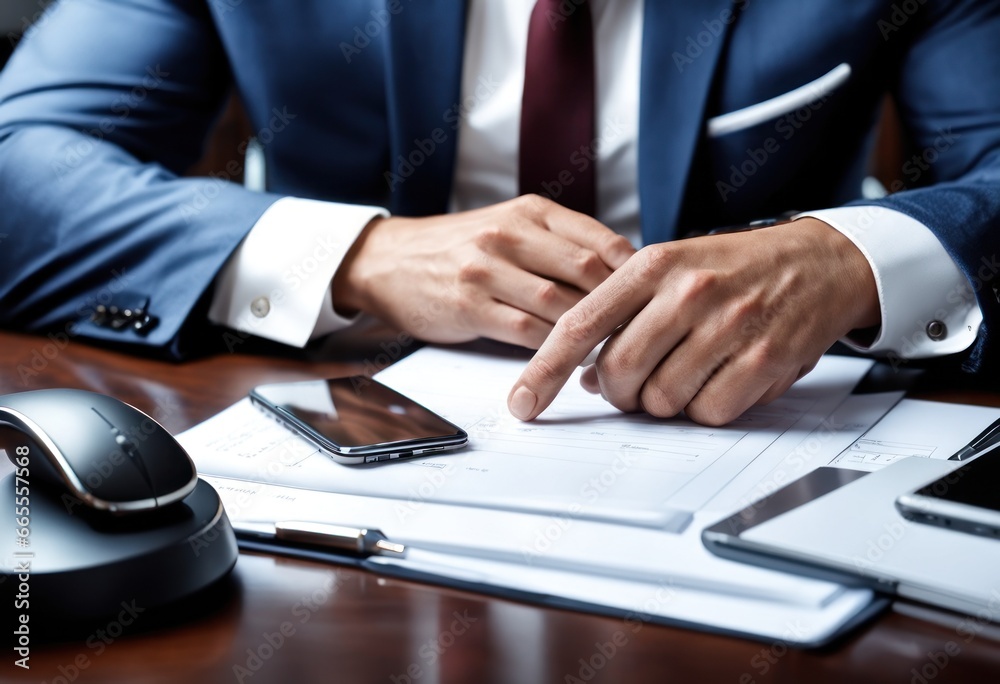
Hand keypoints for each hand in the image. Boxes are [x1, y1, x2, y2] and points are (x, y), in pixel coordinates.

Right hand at [332, 195, 634, 347]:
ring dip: (591, 332)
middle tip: (641, 332)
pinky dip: (554, 348)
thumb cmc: (458, 248)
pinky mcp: (470, 306)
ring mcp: (487, 271)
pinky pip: (527, 332)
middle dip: (620, 306)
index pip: (600, 240)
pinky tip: (569, 359)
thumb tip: (622, 273)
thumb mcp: (509, 225)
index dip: (635, 274)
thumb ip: (559, 242)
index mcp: (529, 212)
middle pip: (588, 272)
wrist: (389, 261)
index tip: (652, 298)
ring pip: (560, 305)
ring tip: (613, 351)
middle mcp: (510, 235)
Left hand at [507, 218, 880, 424]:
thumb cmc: (735, 268)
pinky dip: (706, 408)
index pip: (579, 325)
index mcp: (652, 266)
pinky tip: (720, 379)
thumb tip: (588, 374)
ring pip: (661, 399)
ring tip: (688, 371)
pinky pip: (708, 412)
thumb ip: (624, 314)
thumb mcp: (672, 268)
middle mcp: (686, 293)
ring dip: (665, 401)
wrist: (818, 261)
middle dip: (619, 392)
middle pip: (618, 373)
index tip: (522, 403)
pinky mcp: (763, 360)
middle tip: (636, 383)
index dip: (544, 371)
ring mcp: (727, 327)